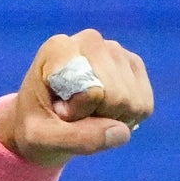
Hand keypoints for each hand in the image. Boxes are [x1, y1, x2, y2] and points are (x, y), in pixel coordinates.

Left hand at [0, 28, 153, 166]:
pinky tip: (103, 111)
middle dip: (98, 116)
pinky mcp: (133, 65)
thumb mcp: (42, 139)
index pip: (91, 89)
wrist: (43, 120)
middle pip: (118, 96)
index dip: (78, 112)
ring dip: (112, 118)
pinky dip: (126, 117)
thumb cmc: (35, 127)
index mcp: (58, 48)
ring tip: (85, 112)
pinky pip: (144, 105)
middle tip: (73, 114)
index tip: (58, 109)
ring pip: (133, 102)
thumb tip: (122, 132)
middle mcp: (90, 40)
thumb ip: (77, 139)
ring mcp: (115, 50)